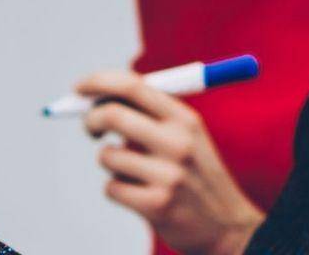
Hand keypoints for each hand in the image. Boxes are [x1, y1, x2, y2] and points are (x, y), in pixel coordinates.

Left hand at [78, 70, 263, 254]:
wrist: (228, 225)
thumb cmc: (195, 172)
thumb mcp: (185, 133)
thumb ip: (147, 111)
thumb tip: (96, 95)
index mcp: (184, 117)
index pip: (133, 85)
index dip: (100, 82)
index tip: (80, 88)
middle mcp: (178, 141)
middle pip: (114, 114)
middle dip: (91, 119)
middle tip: (90, 127)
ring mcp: (169, 174)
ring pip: (108, 156)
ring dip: (110, 162)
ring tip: (133, 172)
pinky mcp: (158, 205)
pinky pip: (112, 188)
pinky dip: (117, 189)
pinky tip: (140, 195)